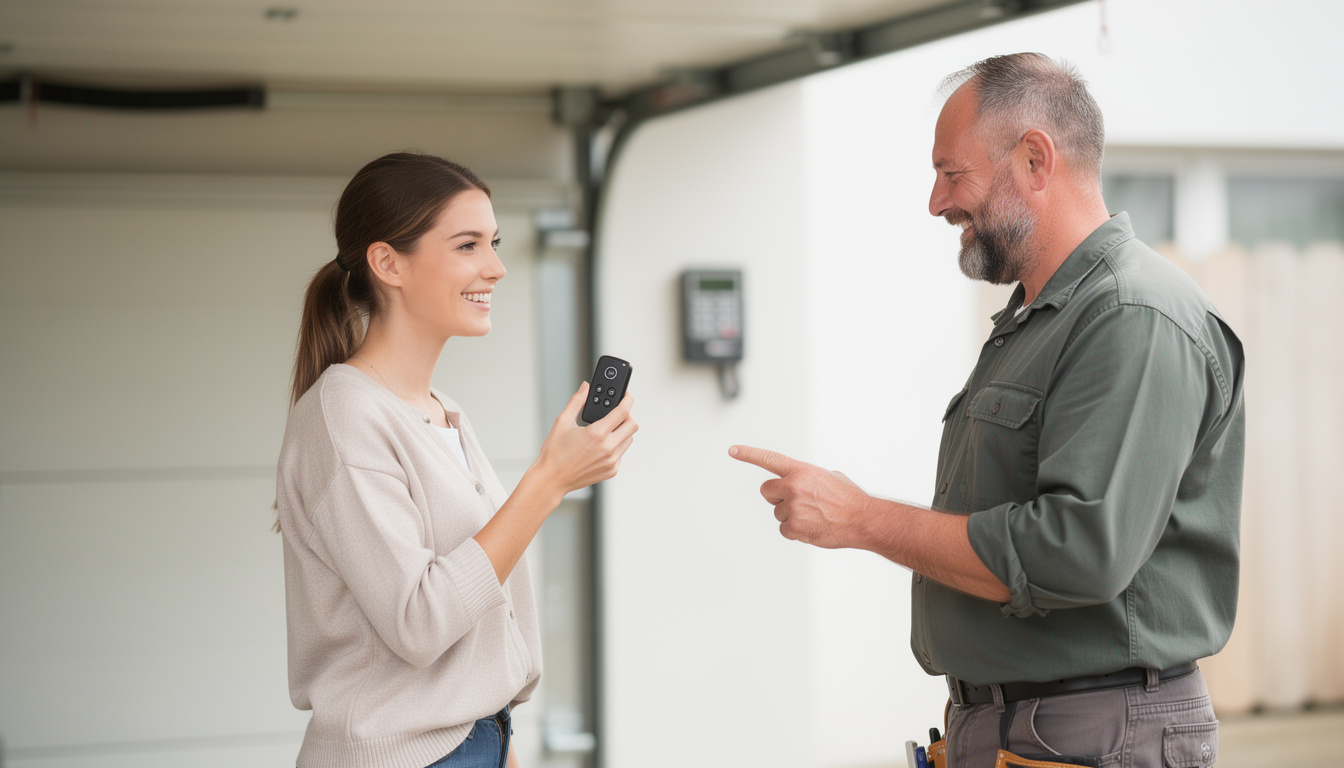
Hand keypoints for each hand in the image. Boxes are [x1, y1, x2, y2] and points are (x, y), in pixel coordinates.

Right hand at [534, 382, 637, 496]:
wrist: (552, 479)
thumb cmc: (554, 452)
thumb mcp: (562, 422)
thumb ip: (576, 401)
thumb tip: (585, 387)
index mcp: (596, 434)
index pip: (623, 411)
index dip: (627, 399)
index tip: (626, 395)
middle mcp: (608, 448)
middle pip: (632, 425)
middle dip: (627, 415)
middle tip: (616, 413)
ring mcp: (611, 461)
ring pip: (629, 439)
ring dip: (622, 431)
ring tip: (605, 430)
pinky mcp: (612, 470)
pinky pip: (621, 452)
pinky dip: (616, 446)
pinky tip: (601, 445)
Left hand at [728, 445, 867, 548]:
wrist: (862, 520)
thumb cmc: (848, 498)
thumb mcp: (828, 476)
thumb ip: (806, 477)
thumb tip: (798, 483)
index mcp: (801, 470)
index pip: (769, 459)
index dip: (749, 454)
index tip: (732, 450)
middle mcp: (793, 486)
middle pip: (766, 491)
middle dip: (776, 496)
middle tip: (797, 501)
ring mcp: (792, 508)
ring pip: (777, 512)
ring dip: (791, 515)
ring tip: (814, 515)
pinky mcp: (794, 527)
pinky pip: (784, 530)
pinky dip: (796, 531)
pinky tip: (813, 527)